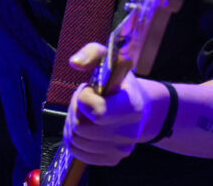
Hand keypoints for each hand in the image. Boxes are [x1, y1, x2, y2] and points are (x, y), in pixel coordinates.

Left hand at [62, 43, 156, 166]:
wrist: (139, 108)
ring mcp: (121, 149)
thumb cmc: (119, 82)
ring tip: (85, 112)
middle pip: (81, 127)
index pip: (97, 112)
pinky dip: (74, 140)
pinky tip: (84, 126)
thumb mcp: (110, 59)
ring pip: (76, 141)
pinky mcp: (112, 159)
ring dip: (73, 123)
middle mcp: (129, 132)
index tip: (88, 90)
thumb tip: (75, 62)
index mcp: (131, 107)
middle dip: (75, 110)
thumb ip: (92, 52)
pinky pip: (78, 153)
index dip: (83, 99)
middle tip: (84, 100)